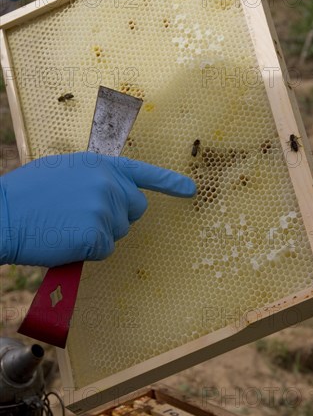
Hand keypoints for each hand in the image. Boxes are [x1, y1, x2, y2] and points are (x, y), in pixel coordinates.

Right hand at [0, 153, 195, 266]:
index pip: (142, 172)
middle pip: (136, 209)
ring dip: (100, 234)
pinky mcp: (98, 234)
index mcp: (100, 164)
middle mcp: (108, 183)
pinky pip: (106, 249)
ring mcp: (105, 208)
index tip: (191, 190)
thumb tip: (110, 190)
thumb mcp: (63, 170)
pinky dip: (89, 251)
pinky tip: (67, 240)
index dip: (169, 183)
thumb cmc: (27, 194)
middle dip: (119, 216)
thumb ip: (93, 176)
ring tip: (69, 225)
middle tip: (87, 218)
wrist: (2, 214)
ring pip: (120, 231)